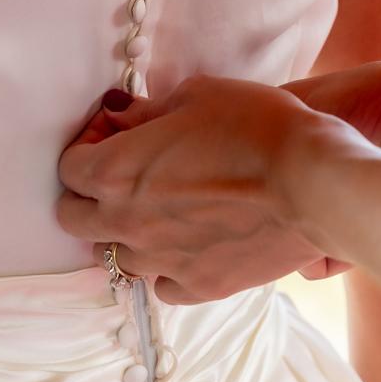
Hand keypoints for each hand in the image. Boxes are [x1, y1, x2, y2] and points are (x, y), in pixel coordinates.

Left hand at [57, 75, 337, 302]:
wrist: (312, 181)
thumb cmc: (255, 125)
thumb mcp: (196, 96)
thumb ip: (148, 111)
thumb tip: (122, 115)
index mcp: (116, 171)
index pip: (68, 168)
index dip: (86, 147)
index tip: (112, 136)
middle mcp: (127, 222)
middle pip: (73, 220)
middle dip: (87, 196)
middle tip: (121, 177)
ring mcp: (162, 260)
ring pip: (117, 257)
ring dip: (126, 234)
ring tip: (160, 212)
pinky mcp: (200, 286)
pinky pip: (163, 284)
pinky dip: (167, 267)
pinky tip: (189, 244)